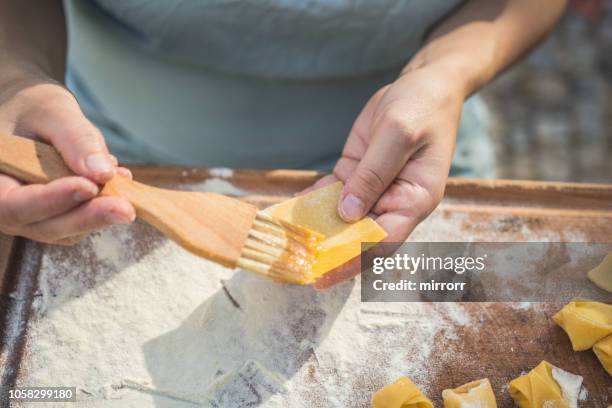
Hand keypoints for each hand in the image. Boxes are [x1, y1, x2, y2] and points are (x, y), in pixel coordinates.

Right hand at [0, 68, 134, 244]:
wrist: (34, 114)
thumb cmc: (34, 107)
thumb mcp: (53, 111)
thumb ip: (76, 139)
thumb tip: (103, 173)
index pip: (13, 204)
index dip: (51, 200)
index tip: (88, 187)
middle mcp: (6, 206)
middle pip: (44, 227)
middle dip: (87, 218)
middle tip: (126, 209)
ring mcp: (31, 217)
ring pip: (66, 231)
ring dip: (99, 216)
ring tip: (126, 191)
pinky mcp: (57, 217)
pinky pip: (80, 222)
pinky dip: (103, 208)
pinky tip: (120, 184)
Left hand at [309, 63, 465, 287]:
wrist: (423, 84)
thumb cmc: (422, 108)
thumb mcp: (398, 135)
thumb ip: (373, 175)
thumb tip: (347, 214)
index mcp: (415, 200)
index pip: (383, 241)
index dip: (353, 260)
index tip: (325, 275)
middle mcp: (394, 200)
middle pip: (360, 235)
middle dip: (330, 250)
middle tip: (296, 264)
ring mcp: (374, 188)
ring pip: (342, 217)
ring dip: (317, 228)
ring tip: (287, 242)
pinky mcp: (356, 174)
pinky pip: (332, 193)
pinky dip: (313, 201)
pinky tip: (292, 209)